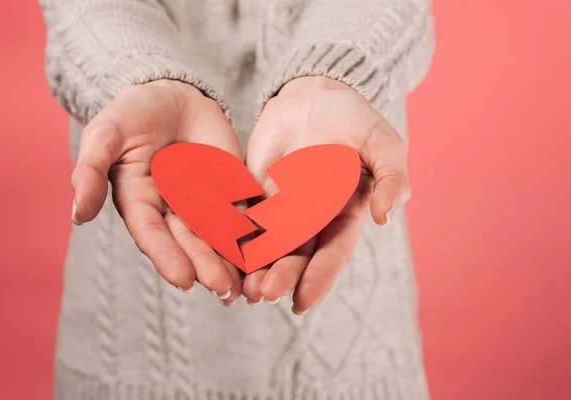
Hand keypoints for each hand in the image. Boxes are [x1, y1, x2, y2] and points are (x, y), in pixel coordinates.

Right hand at [71, 80, 241, 304]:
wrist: (173, 93)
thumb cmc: (133, 112)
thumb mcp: (105, 135)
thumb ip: (91, 172)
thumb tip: (78, 215)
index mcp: (140, 201)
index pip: (153, 235)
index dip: (167, 257)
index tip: (184, 281)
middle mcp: (171, 209)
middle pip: (190, 243)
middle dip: (206, 267)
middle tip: (224, 291)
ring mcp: (203, 201)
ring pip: (219, 236)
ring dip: (232, 262)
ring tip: (247, 287)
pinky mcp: (230, 190)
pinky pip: (244, 214)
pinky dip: (254, 234)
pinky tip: (268, 254)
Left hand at [242, 76, 410, 313]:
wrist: (313, 94)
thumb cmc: (354, 118)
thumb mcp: (382, 143)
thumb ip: (391, 177)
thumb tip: (385, 217)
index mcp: (343, 213)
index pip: (332, 253)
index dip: (319, 278)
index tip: (301, 302)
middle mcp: (311, 218)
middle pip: (296, 256)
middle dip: (280, 277)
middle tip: (263, 294)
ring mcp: (280, 207)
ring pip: (266, 245)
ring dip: (254, 269)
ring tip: (241, 288)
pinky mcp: (254, 193)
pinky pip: (241, 219)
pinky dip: (232, 238)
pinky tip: (219, 255)